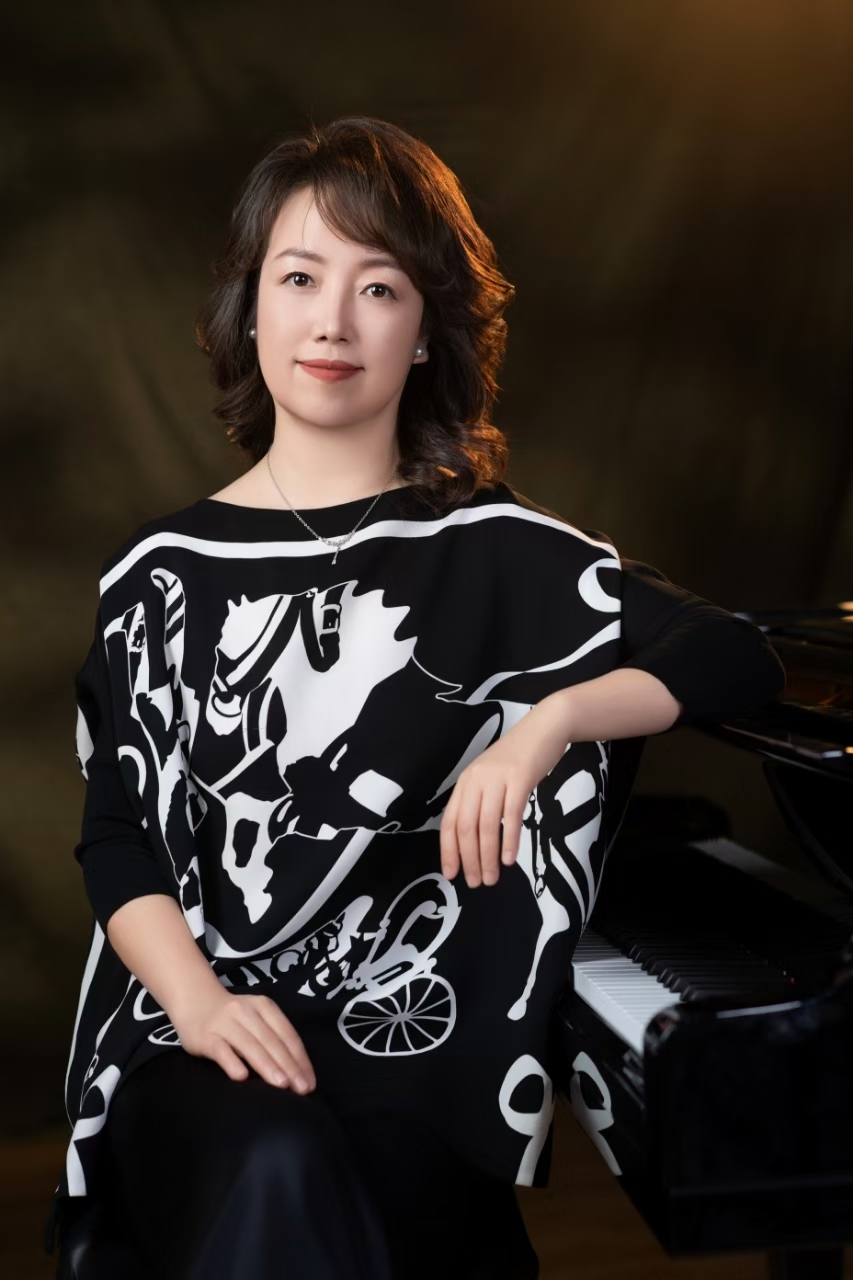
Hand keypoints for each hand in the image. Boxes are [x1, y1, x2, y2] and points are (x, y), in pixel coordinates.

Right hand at [172, 989, 316, 1093]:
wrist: (196, 1001)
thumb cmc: (233, 1018)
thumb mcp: (257, 1018)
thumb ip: (273, 1037)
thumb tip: (298, 1070)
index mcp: (264, 1007)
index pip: (287, 1034)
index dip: (300, 1059)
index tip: (310, 1082)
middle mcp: (247, 1012)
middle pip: (272, 1041)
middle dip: (289, 1066)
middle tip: (302, 1089)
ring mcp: (226, 1023)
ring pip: (250, 1045)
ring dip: (267, 1065)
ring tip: (281, 1084)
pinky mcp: (206, 1036)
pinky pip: (221, 1050)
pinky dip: (232, 1062)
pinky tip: (242, 1077)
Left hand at [439, 695, 571, 888]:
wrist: (544, 728)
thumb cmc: (519, 758)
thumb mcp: (491, 778)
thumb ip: (481, 802)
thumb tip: (475, 841)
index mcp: (466, 782)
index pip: (449, 822)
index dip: (448, 851)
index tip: (451, 874)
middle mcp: (476, 780)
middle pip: (466, 827)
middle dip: (469, 859)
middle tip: (476, 882)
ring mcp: (497, 778)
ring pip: (487, 825)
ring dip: (487, 856)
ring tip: (492, 878)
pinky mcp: (519, 779)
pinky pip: (511, 815)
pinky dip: (509, 840)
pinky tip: (509, 859)